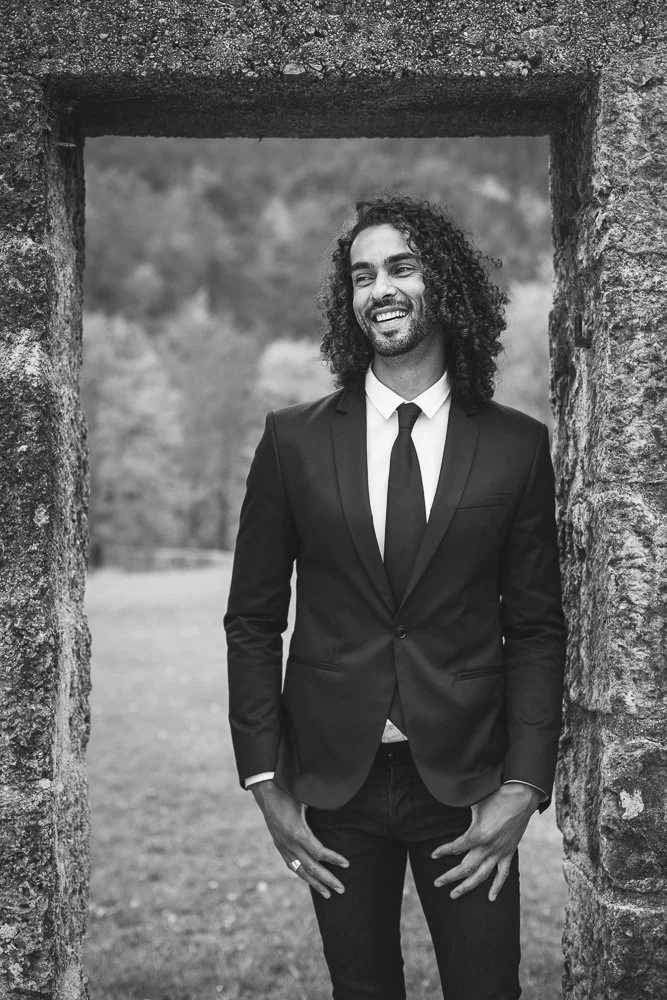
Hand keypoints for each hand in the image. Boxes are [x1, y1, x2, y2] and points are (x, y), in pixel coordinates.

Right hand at [250, 780, 348, 898]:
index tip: (346, 864)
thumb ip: (321, 807)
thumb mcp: (306, 800)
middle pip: (312, 867)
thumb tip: (339, 804)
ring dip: (315, 884)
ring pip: (300, 871)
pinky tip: (310, 880)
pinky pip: (292, 865)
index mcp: (298, 832)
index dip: (334, 859)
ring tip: (328, 894)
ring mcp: (283, 847)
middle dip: (328, 880)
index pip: (319, 852)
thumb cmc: (289, 793)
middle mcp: (290, 844)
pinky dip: (303, 875)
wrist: (266, 792)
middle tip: (342, 890)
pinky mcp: (279, 846)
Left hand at [432, 783, 540, 900]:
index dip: (443, 851)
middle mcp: (488, 847)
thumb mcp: (475, 802)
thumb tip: (448, 802)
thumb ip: (461, 808)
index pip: (456, 847)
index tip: (433, 855)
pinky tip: (491, 898)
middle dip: (449, 877)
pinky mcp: (509, 853)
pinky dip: (497, 886)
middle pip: (465, 867)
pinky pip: (503, 874)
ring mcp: (499, 852)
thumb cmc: (495, 796)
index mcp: (478, 835)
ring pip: (481, 876)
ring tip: (454, 894)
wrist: (522, 796)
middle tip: (437, 883)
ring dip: (467, 886)